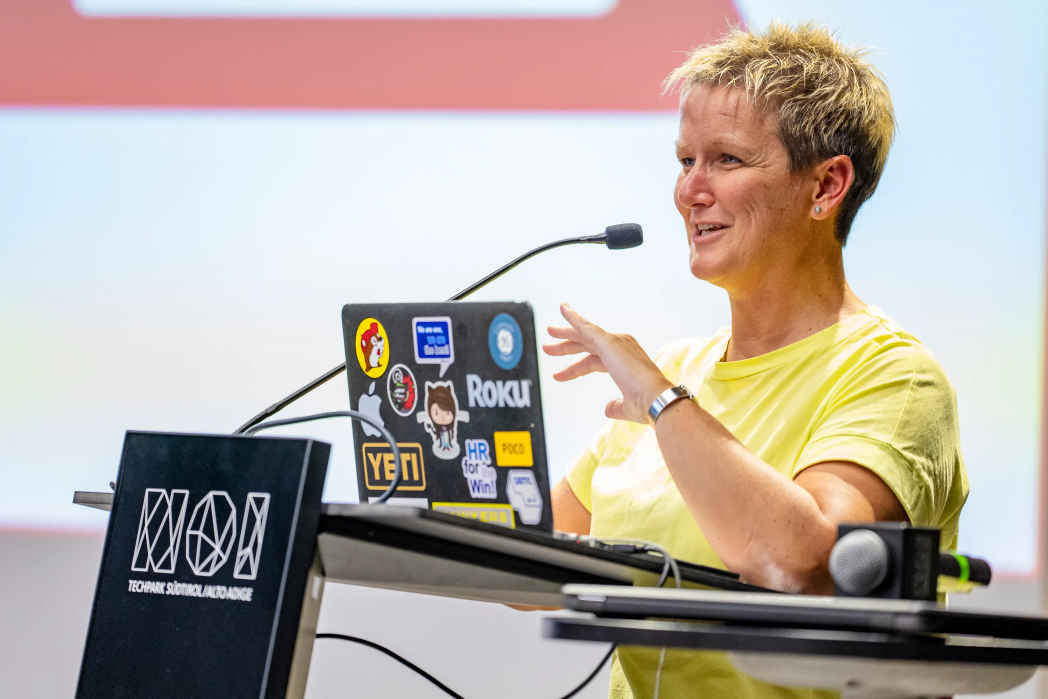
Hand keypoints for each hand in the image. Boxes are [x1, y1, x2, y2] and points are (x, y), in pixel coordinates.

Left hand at [543, 303, 672, 423]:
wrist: (655, 399)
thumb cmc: (646, 404)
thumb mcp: (627, 406)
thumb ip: (616, 406)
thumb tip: (608, 409)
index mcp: (625, 362)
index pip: (594, 361)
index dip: (576, 368)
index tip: (562, 374)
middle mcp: (621, 348)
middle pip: (588, 344)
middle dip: (568, 345)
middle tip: (550, 346)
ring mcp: (615, 343)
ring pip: (584, 335)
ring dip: (565, 334)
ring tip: (548, 333)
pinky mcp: (609, 342)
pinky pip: (586, 326)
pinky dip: (574, 317)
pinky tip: (563, 310)